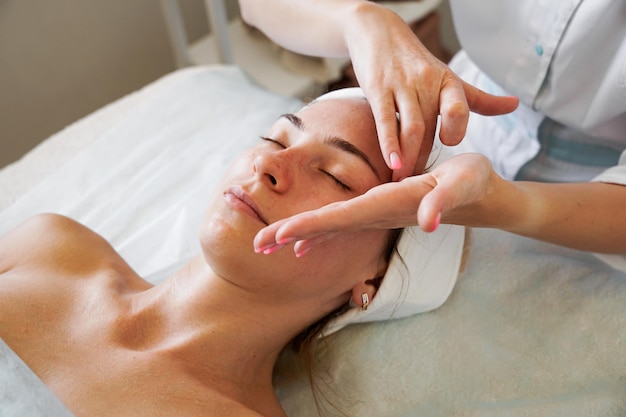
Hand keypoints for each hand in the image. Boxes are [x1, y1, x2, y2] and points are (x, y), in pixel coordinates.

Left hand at [254, 153, 496, 255]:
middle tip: (256, 244)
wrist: (476, 196)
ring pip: (329, 226)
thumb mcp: (461, 184)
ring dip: (297, 235)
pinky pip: (340, 222)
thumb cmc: (470, 184)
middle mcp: (375, 213)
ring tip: (267, 243)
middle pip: (327, 226)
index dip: (311, 226)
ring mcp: (374, 214)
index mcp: (386, 205)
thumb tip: (428, 221)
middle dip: (291, 234)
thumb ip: (444, 200)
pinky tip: (301, 242)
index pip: (341, 217)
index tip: (281, 235)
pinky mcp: (377, 209)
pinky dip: (317, 231)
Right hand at [344, 3, 518, 178]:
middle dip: (425, 160)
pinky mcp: (378, 88)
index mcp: (448, 83)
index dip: (456, 131)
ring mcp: (402, 85)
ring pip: (411, 127)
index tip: (449, 159)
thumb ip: (479, 98)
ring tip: (403, 183)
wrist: (379, 32)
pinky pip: (385, 119)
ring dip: (409, 158)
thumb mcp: (449, 78)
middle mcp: (427, 83)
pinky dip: (389, 143)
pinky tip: (392, 163)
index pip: (460, 108)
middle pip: (431, 128)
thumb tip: (515, 105)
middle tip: (421, 189)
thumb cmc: (416, 61)